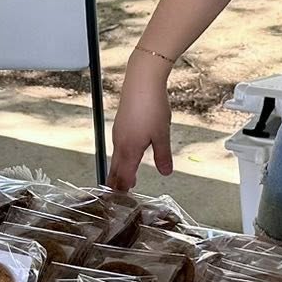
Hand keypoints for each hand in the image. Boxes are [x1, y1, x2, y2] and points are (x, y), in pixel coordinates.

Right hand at [107, 53, 174, 191]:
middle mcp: (120, 142)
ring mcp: (119, 131)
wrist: (141, 80)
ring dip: (119, 169)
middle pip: (116, 168)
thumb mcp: (162, 134)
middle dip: (117, 182)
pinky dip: (121, 156)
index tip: (122, 200)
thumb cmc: (151, 106)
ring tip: (123, 178)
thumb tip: (165, 172)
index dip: (123, 189)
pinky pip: (118, 145)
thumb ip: (163, 155)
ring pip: (116, 156)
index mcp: (129, 149)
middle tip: (117, 195)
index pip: (123, 175)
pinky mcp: (121, 122)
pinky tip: (127, 154)